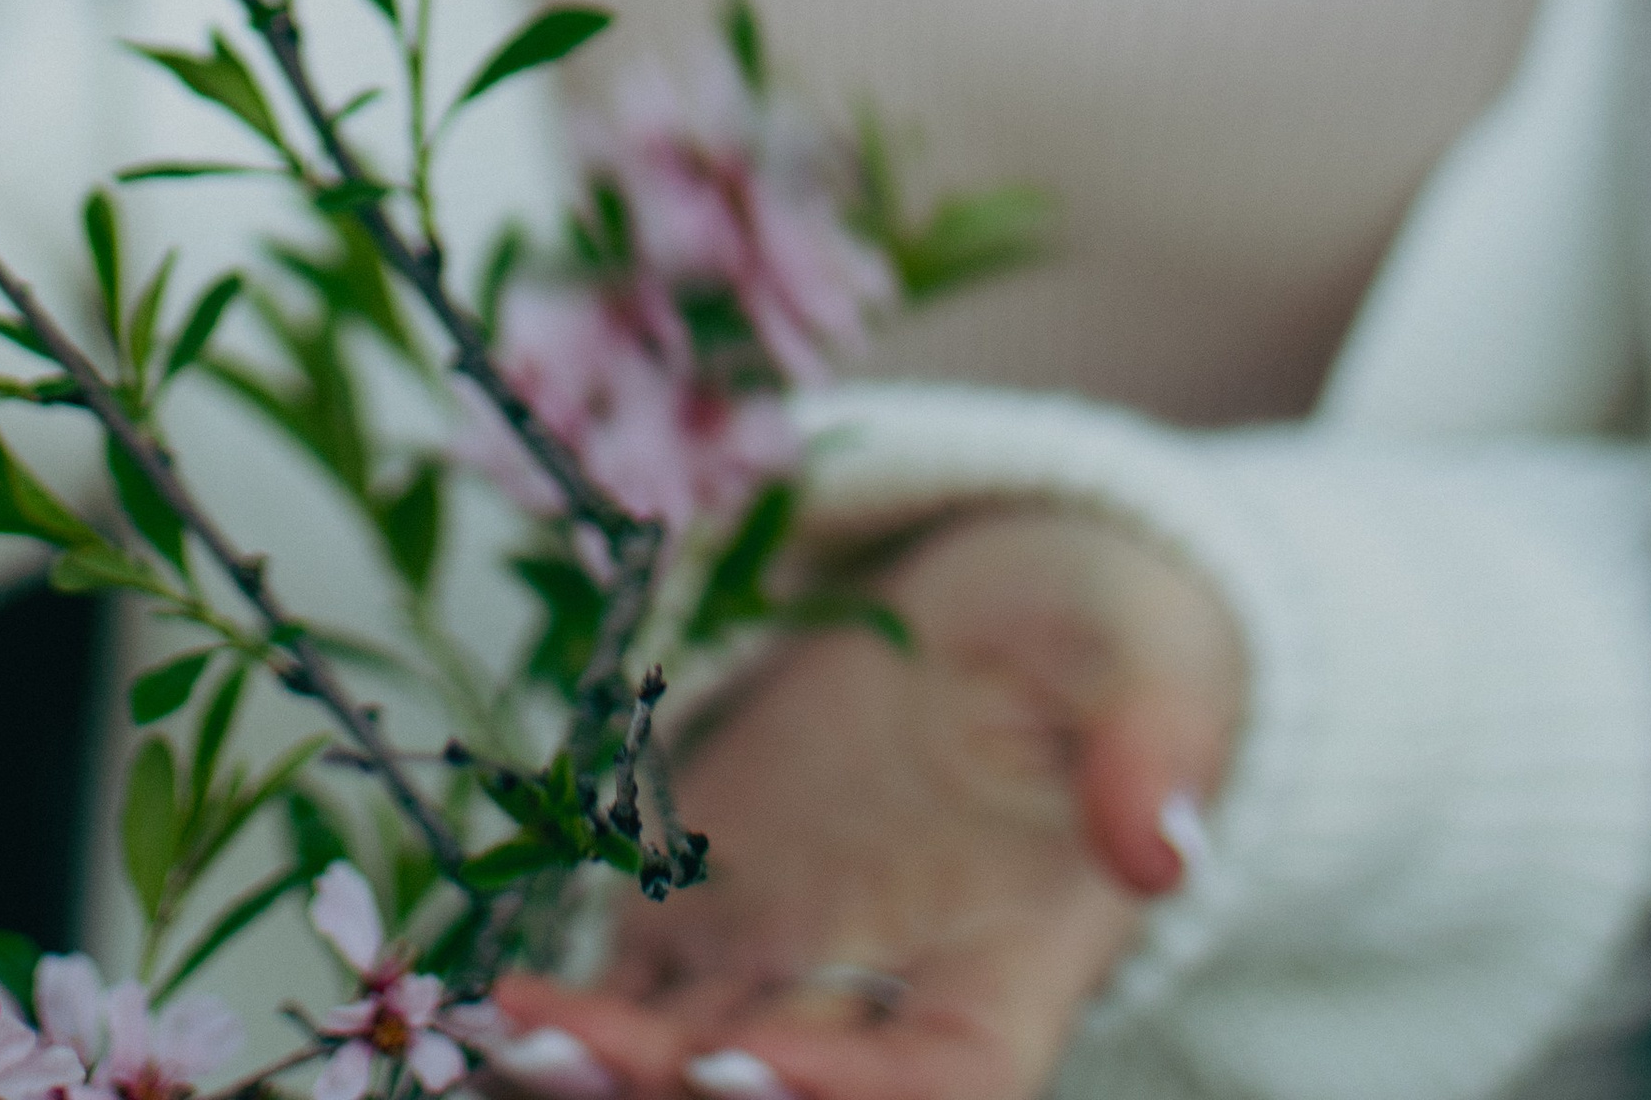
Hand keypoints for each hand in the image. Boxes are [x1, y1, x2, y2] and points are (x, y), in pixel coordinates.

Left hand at [488, 503, 1243, 1099]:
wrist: (1029, 600)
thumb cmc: (1110, 633)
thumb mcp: (1150, 659)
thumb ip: (1153, 746)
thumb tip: (1162, 843)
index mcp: (1011, 963)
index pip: (939, 1082)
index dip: (852, 1095)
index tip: (757, 1070)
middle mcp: (892, 985)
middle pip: (789, 1088)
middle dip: (685, 1093)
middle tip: (580, 1062)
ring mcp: (795, 945)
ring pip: (687, 1054)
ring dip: (602, 1067)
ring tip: (508, 1037)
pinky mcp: (716, 888)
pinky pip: (633, 977)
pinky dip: (565, 1007)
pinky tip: (488, 999)